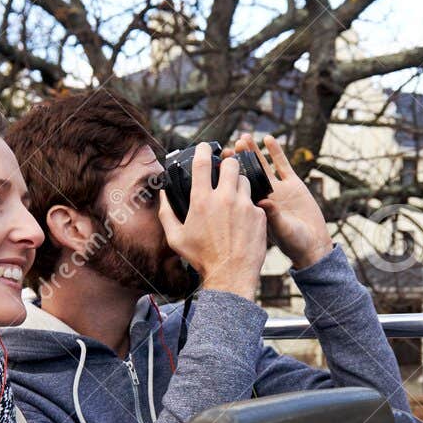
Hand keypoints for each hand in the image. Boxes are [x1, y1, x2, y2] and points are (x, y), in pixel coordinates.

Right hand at [157, 141, 267, 298]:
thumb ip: (167, 213)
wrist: (231, 275)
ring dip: (239, 185)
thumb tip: (163, 196)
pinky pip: (255, 201)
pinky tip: (243, 220)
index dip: (203, 150)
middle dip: (228, 165)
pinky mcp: (259, 214)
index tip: (204, 147)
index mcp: (202, 200)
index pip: (203, 163)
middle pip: (230, 164)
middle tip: (225, 173)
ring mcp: (244, 205)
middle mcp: (224, 198)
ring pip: (245, 180)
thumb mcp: (176, 238)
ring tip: (234, 199)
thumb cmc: (201, 258)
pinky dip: (249, 206)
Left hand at [234, 133, 332, 269]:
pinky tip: (268, 138)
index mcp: (255, 208)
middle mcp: (264, 196)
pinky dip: (276, 151)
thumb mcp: (281, 231)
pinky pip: (282, 165)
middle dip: (238, 160)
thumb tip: (262, 202)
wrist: (313, 245)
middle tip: (229, 147)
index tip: (219, 163)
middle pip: (248, 173)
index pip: (238, 188)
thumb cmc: (294, 244)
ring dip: (254, 151)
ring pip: (263, 165)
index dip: (229, 175)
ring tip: (244, 137)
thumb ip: (273, 216)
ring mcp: (278, 189)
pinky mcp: (294, 184)